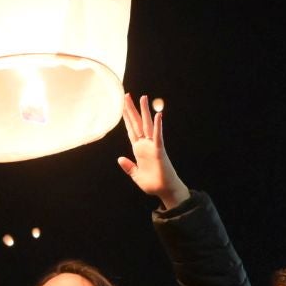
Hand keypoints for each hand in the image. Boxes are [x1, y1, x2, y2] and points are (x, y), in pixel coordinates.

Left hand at [116, 94, 187, 208]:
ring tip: (142, 97)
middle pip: (137, 123)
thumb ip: (128, 167)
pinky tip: (158, 115)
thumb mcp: (136, 175)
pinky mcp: (159, 150)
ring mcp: (152, 146)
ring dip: (145, 111)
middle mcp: (145, 144)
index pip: (131, 130)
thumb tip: (120, 159)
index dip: (126, 118)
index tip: (121, 107)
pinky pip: (158, 136)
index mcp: (138, 149)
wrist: (165, 190)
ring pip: (147, 125)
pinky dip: (158, 126)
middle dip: (131, 110)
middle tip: (126, 95)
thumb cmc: (153, 183)